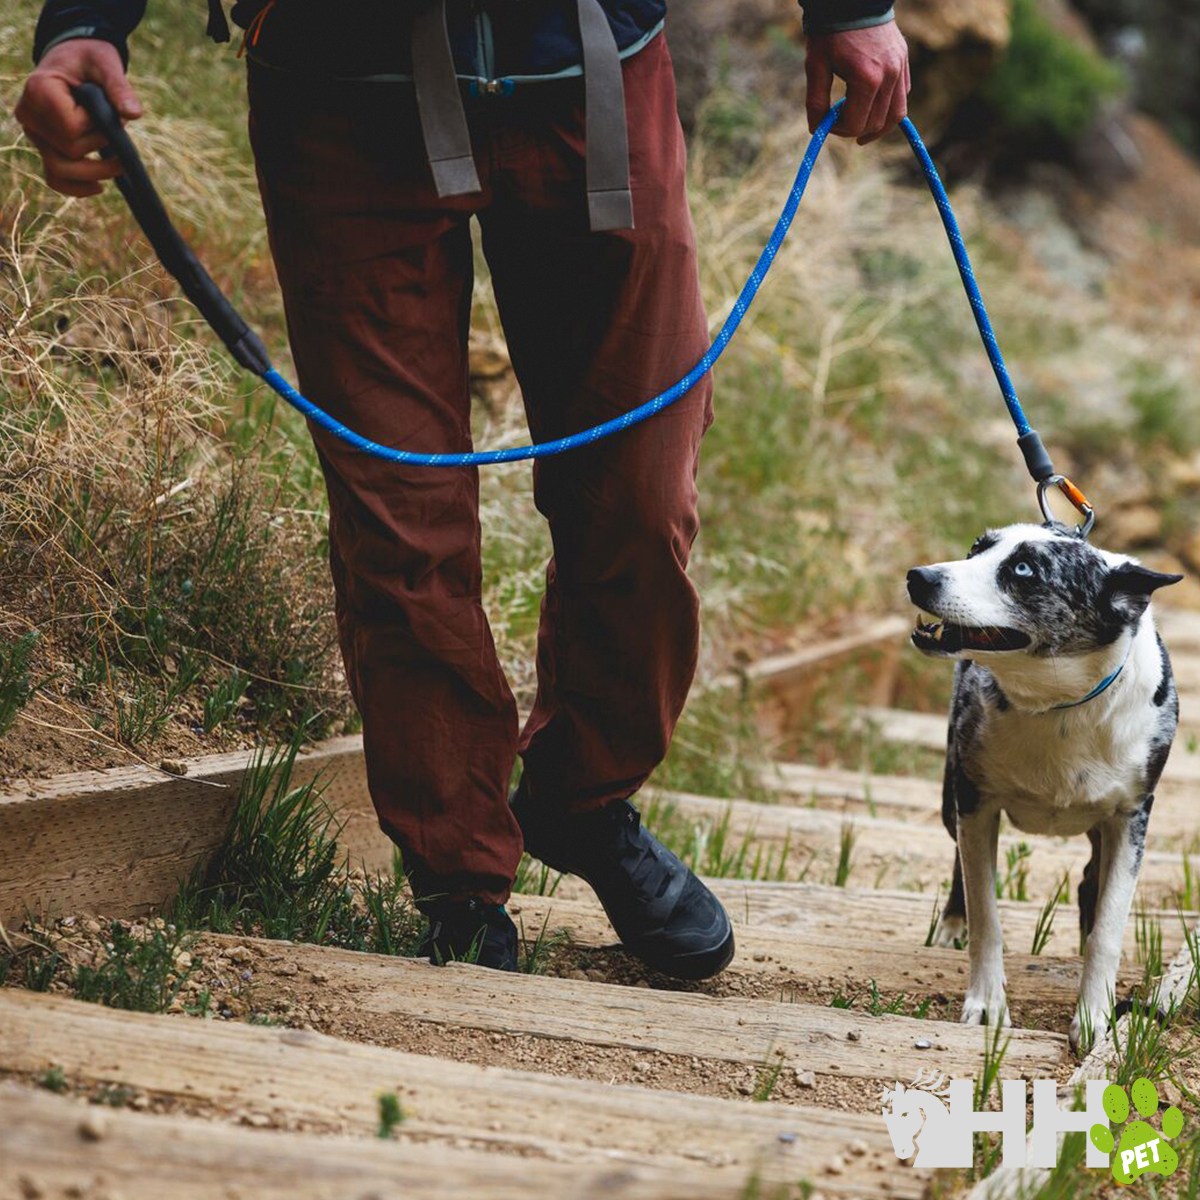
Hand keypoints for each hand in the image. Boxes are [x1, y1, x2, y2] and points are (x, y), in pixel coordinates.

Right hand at [14, 39, 142, 196]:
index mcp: (40, 90)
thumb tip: (134, 114)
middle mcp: (30, 114)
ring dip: (93, 174)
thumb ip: (119, 88)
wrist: (75, 60)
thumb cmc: (90, 60)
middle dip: (99, 147)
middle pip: (67, 152)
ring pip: (59, 170)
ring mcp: (34, 133)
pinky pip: (54, 177)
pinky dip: (76, 187)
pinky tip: (99, 186)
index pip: (70, 129)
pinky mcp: (43, 145)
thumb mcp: (106, 64)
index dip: (96, 127)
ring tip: (119, 166)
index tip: (105, 111)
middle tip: (116, 132)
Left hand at [806, 22, 909, 143]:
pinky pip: (902, 96)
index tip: (826, 124)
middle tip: (839, 123)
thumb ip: (815, 102)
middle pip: (875, 123)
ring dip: (877, 127)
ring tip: (861, 133)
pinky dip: (888, 108)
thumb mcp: (815, 67)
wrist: (853, 1)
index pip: (855, 124)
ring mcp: (900, 69)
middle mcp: (889, 76)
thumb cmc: (830, 32)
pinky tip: (873, 108)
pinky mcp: (904, 62)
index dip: (838, 131)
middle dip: (854, 129)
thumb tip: (816, 130)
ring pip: (895, 115)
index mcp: (867, 79)